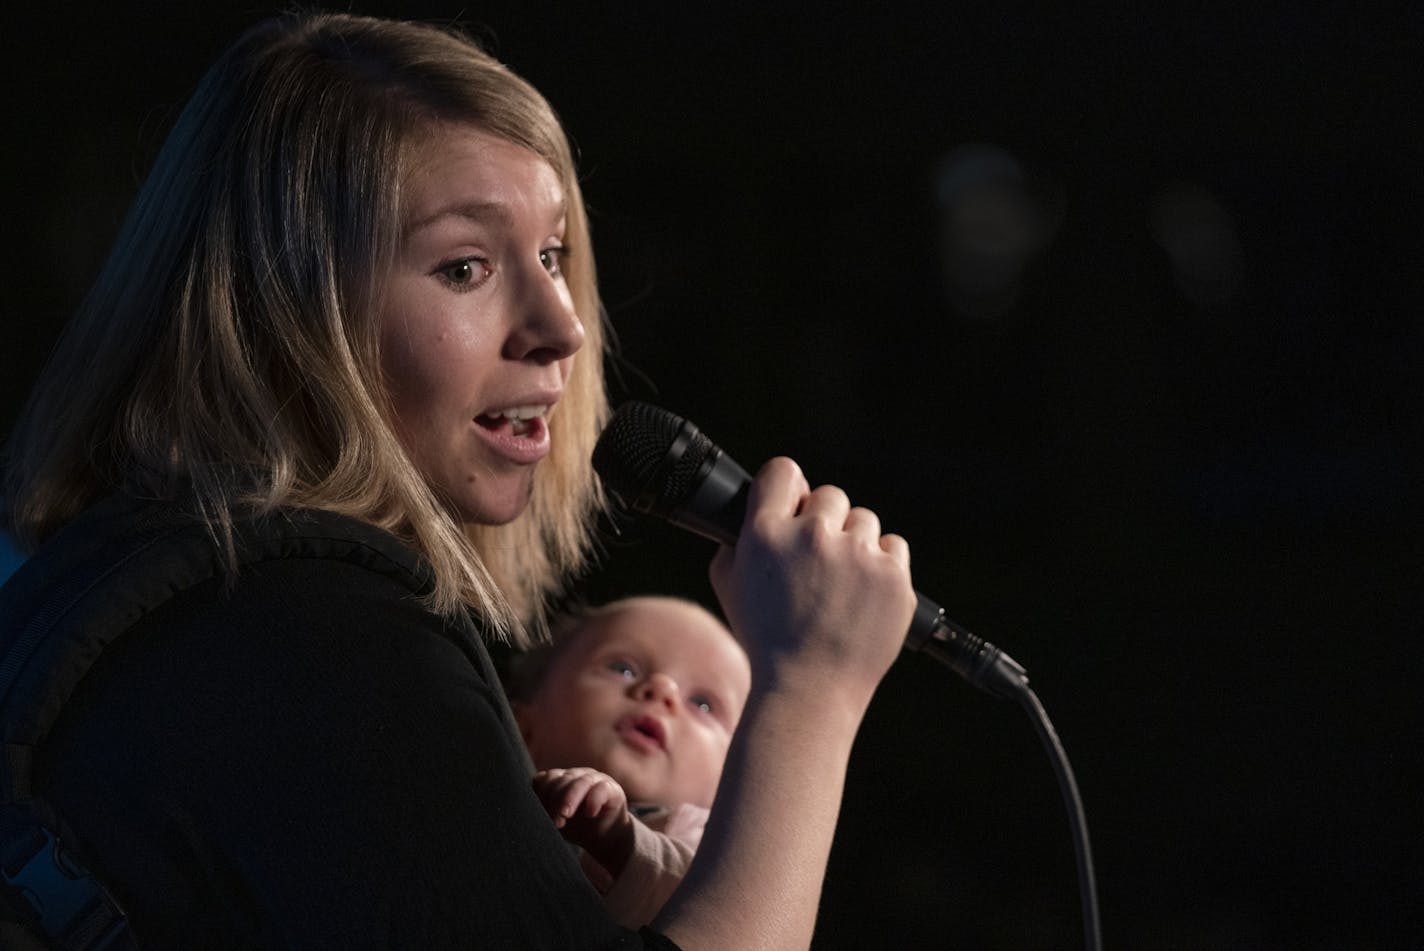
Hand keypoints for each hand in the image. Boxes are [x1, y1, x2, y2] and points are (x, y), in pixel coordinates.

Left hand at [531, 767, 635, 875]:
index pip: (547, 779)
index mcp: (562, 780)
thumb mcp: (557, 820)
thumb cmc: (577, 828)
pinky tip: (589, 813)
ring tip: (566, 816)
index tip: (540, 814)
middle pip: (562, 780)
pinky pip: (601, 789)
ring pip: (580, 782)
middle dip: (555, 800)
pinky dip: (594, 800)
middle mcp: (577, 776)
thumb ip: (543, 810)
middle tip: (556, 821)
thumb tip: (521, 812)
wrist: (606, 839)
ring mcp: (595, 780)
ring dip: (570, 799)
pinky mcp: (612, 789)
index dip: (542, 795)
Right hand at [709, 456, 915, 710]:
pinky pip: (893, 546)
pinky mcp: (894, 576)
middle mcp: (813, 537)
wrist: (809, 690)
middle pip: (829, 496)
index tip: (793, 504)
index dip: (789, 487)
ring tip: (840, 586)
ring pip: (864, 520)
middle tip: (817, 563)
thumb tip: (757, 510)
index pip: (783, 472)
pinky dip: (882, 566)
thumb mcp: (729, 585)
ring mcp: (858, 555)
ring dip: (855, 544)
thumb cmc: (765, 638)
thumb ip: (737, 540)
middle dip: (825, 523)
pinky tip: (863, 594)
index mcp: (766, 534)